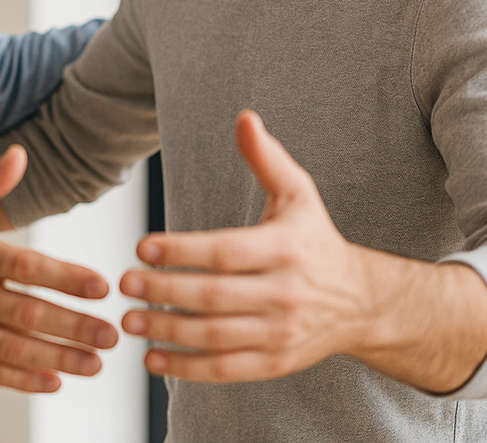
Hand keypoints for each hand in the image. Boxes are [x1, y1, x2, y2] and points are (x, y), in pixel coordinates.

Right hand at [0, 145, 117, 391]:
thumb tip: (20, 154)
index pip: (24, 266)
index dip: (65, 277)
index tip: (100, 286)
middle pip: (26, 313)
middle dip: (74, 325)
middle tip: (111, 332)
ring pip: (14, 348)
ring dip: (59, 357)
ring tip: (95, 362)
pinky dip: (24, 379)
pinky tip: (54, 380)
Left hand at [118, 111, 486, 391]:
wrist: (361, 303)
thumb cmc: (315, 241)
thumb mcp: (298, 194)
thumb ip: (266, 158)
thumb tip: (244, 117)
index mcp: (284, 249)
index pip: (225, 252)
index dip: (182, 250)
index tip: (142, 245)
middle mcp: (284, 294)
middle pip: (214, 296)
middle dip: (165, 291)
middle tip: (124, 283)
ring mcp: (280, 333)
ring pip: (215, 336)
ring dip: (167, 331)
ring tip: (128, 321)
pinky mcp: (275, 363)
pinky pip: (226, 369)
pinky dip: (187, 368)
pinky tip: (153, 358)